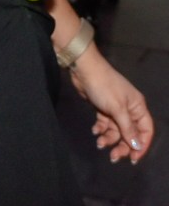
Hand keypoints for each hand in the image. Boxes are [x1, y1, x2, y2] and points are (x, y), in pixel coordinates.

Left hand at [70, 45, 153, 163]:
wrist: (84, 70)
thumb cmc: (104, 87)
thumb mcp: (118, 109)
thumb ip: (128, 128)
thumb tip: (138, 146)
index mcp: (138, 107)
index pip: (146, 130)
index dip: (141, 145)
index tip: (134, 159)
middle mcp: (129, 109)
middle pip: (130, 134)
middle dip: (122, 146)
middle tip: (113, 156)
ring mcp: (115, 109)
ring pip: (116, 131)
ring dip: (109, 139)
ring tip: (99, 142)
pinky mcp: (103, 108)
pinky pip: (105, 124)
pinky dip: (101, 129)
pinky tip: (95, 131)